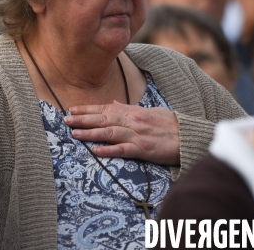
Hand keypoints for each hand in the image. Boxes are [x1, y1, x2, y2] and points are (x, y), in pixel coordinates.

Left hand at [65, 100, 179, 164]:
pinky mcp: (143, 149)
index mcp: (133, 111)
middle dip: (83, 119)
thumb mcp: (148, 111)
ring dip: (90, 133)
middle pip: (103, 119)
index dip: (87, 109)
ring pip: (109, 133)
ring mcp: (137, 135)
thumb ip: (128, 109)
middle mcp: (132, 121)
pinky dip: (109, 150)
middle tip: (65, 119)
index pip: (105, 108)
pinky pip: (123, 150)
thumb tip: (112, 103)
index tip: (72, 109)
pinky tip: (96, 151)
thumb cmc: (169, 124)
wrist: (188, 135)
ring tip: (74, 133)